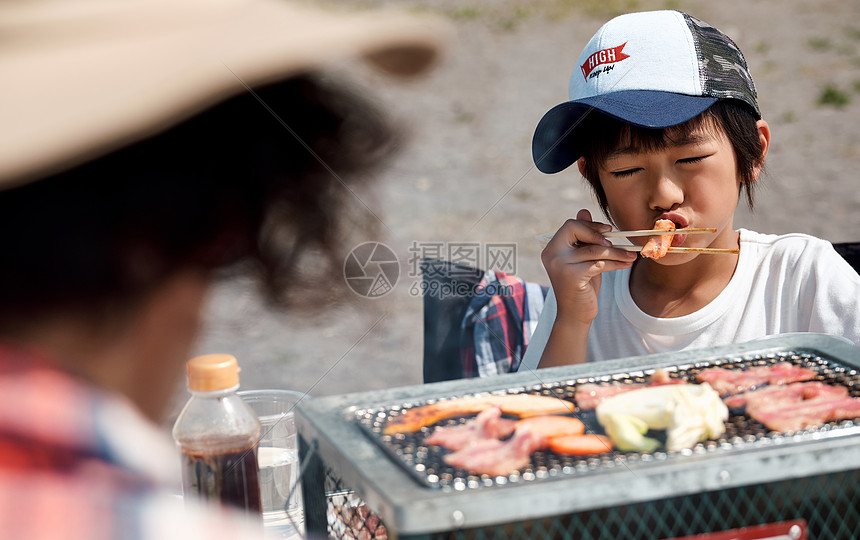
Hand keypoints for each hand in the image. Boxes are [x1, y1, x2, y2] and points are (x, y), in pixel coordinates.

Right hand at [541, 209, 636, 324]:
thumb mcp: (583, 259)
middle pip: (576, 229)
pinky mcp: (572, 276)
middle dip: (599, 234)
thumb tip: (583, 211)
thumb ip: (583, 238)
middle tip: (616, 242)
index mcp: (552, 248)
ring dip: (617, 251)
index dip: (590, 226)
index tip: (608, 232)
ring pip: (595, 249)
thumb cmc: (581, 286)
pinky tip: (626, 264)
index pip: (570, 225)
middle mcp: (551, 254)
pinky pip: (600, 263)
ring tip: (631, 255)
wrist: (575, 316)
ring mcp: (560, 265)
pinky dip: (616, 263)